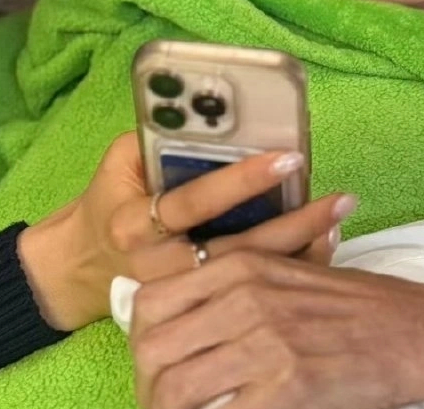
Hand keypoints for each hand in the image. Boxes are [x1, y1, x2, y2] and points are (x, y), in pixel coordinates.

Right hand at [17, 133, 354, 331]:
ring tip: (337, 216)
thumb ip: (160, 139)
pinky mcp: (203, 307)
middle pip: (235, 249)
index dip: (240, 181)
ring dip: (300, 248)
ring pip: (250, 278)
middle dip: (290, 222)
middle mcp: (160, 266)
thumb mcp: (123, 159)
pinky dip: (291, 268)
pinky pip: (254, 292)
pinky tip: (322, 243)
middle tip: (336, 197)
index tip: (286, 158)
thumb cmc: (114, 196)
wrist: (86, 261)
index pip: (192, 202)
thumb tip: (217, 115)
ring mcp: (184, 295)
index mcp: (135, 224)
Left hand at [130, 251, 423, 408]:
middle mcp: (242, 296)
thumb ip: (230, 288)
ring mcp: (264, 340)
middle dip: (148, 387)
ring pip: (176, 389)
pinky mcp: (288, 385)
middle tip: (162, 406)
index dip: (141, 344)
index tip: (153, 369)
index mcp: (236, 264)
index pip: (149, 303)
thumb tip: (175, 318)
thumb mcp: (281, 274)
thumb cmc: (348, 306)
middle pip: (153, 349)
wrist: (412, 332)